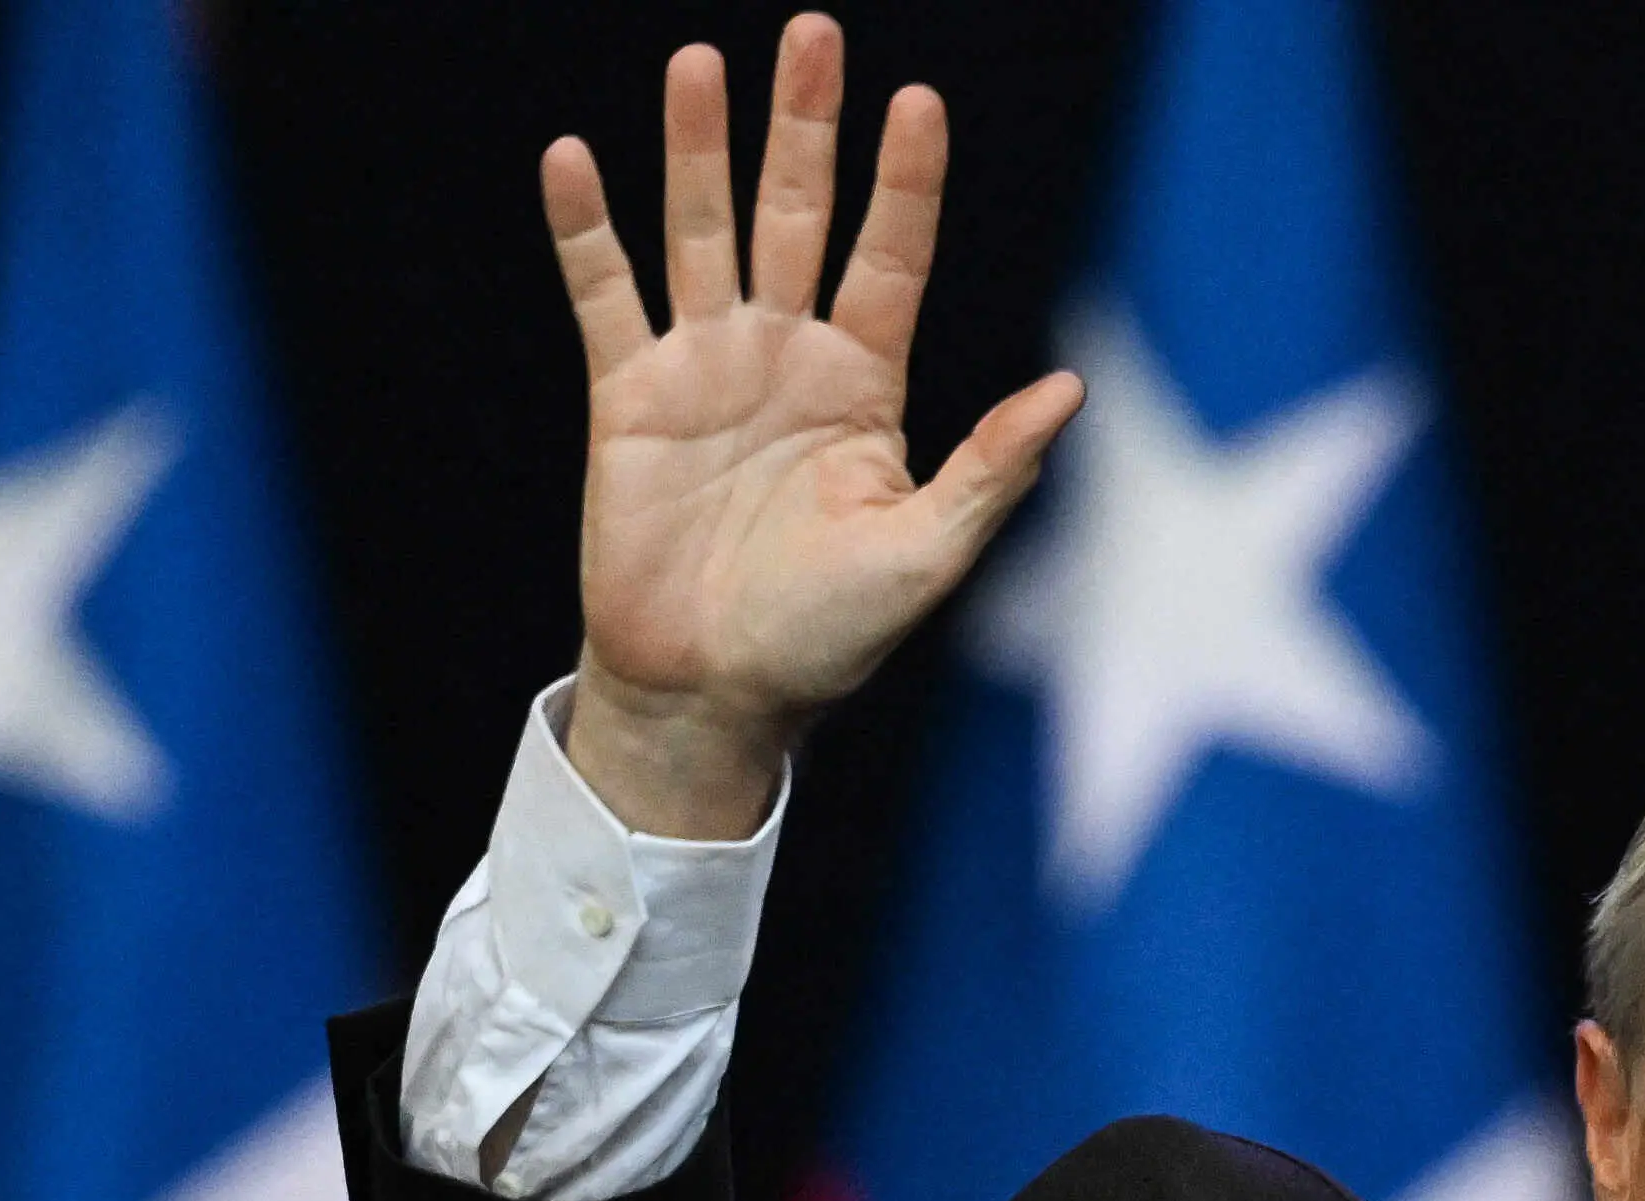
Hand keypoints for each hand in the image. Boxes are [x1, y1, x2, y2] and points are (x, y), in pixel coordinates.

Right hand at [544, 16, 1081, 836]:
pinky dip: (586, 232)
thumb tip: (1072, 389)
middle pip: (798, 217)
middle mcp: (787, 359)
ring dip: (697, 150)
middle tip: (813, 34)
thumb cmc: (829, 637)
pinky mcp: (629, 397)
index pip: (892, 258)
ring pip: (702, 233)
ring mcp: (706, 369)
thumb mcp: (927, 552)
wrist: (715, 691)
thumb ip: (992, 466)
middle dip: (804, 129)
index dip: (905, 183)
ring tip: (697, 64)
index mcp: (867, 388)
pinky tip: (573, 160)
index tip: (919, 102)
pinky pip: (605, 296)